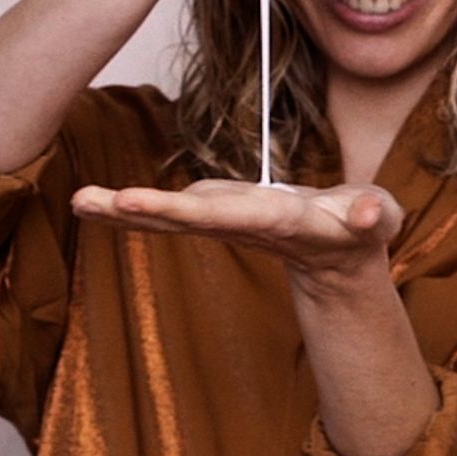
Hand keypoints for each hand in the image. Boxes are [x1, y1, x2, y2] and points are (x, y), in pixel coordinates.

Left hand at [71, 175, 400, 279]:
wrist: (339, 253)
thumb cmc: (360, 230)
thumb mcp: (378, 221)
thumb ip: (374, 216)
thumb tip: (367, 215)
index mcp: (278, 221)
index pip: (223, 215)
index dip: (180, 209)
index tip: (135, 202)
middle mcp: (243, 224)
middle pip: (186, 218)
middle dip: (139, 211)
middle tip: (84, 202)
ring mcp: (228, 221)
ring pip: (172, 216)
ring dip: (124, 210)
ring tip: (79, 202)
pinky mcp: (222, 213)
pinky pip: (175, 210)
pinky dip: (136, 208)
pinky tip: (102, 202)